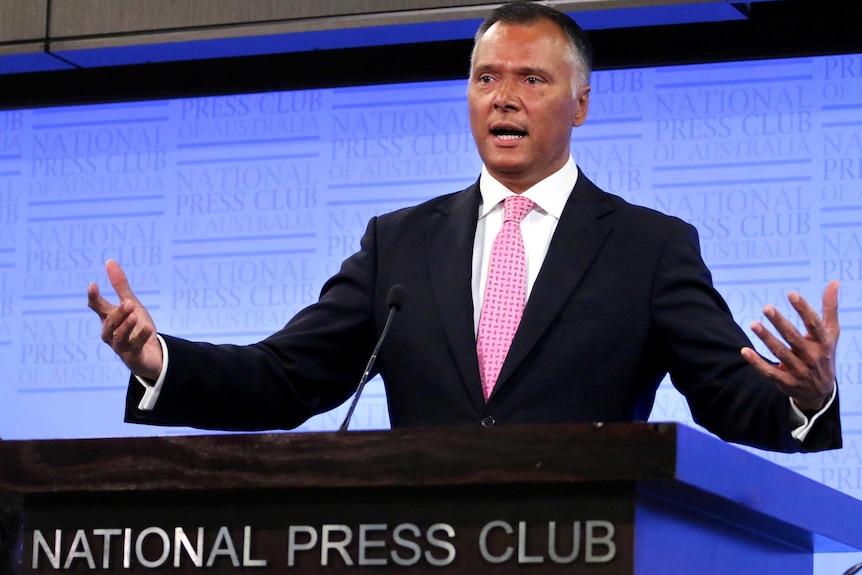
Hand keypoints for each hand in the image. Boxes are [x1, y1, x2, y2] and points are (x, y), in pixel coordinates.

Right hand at [88, 259, 162, 379]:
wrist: (151, 354)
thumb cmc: (137, 327)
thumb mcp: (131, 304)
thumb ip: (120, 285)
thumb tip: (109, 261)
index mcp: (109, 319)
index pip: (97, 307)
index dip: (94, 297)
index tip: (93, 284)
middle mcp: (111, 333)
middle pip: (109, 323)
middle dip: (118, 313)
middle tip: (130, 303)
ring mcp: (120, 346)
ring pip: (119, 336)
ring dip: (126, 326)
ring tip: (135, 315)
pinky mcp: (132, 356)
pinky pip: (134, 347)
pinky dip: (141, 337)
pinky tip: (149, 328)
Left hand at [741, 281, 838, 411]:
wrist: (820, 392)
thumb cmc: (823, 354)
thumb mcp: (830, 333)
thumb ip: (830, 308)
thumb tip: (834, 282)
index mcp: (823, 342)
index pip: (813, 324)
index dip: (803, 309)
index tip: (792, 294)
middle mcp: (811, 356)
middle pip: (794, 338)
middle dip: (780, 323)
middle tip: (767, 307)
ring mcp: (798, 370)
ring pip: (780, 353)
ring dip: (766, 338)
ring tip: (753, 324)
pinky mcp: (785, 381)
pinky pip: (769, 371)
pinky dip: (757, 362)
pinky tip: (744, 351)